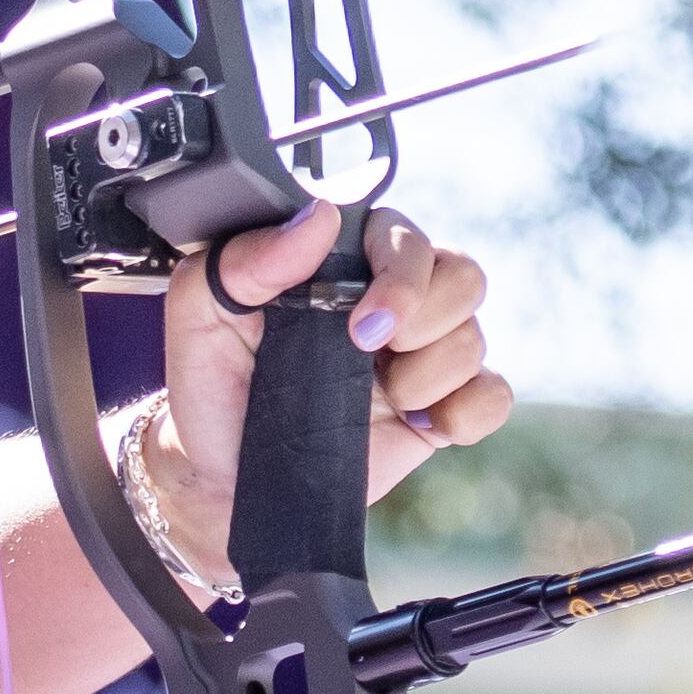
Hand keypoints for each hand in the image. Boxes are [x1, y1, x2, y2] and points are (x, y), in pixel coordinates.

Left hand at [136, 205, 512, 581]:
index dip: (401, 274)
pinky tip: (423, 426)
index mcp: (341, 262)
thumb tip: (318, 216)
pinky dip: (468, 413)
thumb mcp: (199, 313)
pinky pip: (493, 397)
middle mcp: (392, 300)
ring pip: (476, 338)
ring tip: (378, 399)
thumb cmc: (212, 385)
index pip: (403, 235)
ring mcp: (421, 355)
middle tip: (369, 353)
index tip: (362, 326)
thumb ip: (246, 258)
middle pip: (464, 276)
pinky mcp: (439, 409)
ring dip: (429, 376)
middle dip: (426, 320)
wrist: (223, 477)